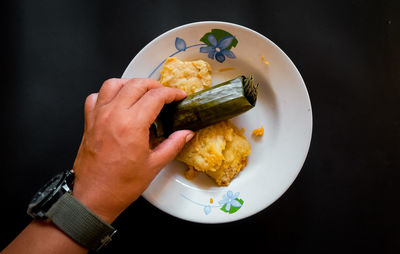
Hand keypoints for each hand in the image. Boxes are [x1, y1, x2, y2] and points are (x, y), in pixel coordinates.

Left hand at [72, 78, 193, 222]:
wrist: (93, 197)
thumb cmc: (121, 185)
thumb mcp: (154, 165)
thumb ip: (173, 144)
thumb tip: (186, 133)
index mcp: (132, 124)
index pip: (156, 96)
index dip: (172, 93)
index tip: (179, 96)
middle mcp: (113, 114)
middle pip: (136, 84)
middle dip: (155, 85)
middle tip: (165, 94)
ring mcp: (98, 116)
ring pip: (114, 84)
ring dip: (131, 84)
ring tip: (142, 93)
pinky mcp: (89, 122)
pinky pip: (96, 96)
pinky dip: (108, 94)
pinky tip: (118, 103)